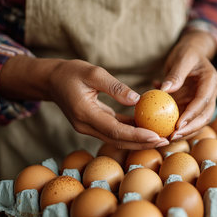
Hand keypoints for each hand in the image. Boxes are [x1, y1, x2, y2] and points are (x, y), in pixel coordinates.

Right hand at [0, 56, 168, 149]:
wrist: (51, 80)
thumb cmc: (71, 72)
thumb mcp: (93, 72)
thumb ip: (114, 87)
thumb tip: (138, 100)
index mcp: (85, 114)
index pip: (115, 130)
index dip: (137, 136)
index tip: (156, 136)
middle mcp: (86, 126)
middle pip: (118, 141)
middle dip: (142, 143)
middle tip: (165, 141)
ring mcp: (89, 127)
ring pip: (117, 139)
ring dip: (138, 140)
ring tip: (161, 138)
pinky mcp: (94, 124)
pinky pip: (115, 131)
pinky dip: (130, 132)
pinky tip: (147, 129)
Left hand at [160, 30, 216, 140]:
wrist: (192, 52)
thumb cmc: (187, 52)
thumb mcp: (182, 57)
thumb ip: (176, 73)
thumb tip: (166, 89)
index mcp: (211, 81)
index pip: (203, 101)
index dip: (191, 115)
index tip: (177, 125)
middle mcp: (210, 94)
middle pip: (204, 116)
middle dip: (190, 129)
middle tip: (173, 136)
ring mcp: (202, 101)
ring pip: (197, 122)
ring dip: (185, 132)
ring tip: (168, 139)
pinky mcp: (193, 105)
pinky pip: (187, 118)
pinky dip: (177, 125)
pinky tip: (162, 129)